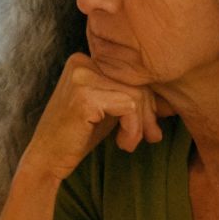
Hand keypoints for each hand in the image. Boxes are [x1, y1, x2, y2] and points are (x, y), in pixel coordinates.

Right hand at [24, 54, 166, 183]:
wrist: (47, 160)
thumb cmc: (78, 137)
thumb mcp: (110, 111)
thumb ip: (133, 98)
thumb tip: (171, 100)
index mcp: (86, 60)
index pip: (131, 73)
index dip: (147, 100)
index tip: (150, 127)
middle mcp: (82, 61)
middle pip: (136, 80)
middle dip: (149, 112)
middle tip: (150, 137)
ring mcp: (82, 76)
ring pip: (136, 94)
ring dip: (141, 124)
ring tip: (130, 144)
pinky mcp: (85, 96)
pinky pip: (129, 106)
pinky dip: (133, 129)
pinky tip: (123, 144)